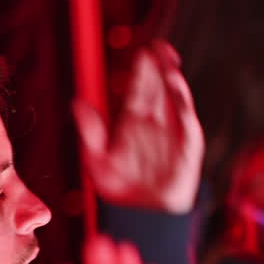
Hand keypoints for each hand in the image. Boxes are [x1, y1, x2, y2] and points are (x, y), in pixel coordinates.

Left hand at [76, 39, 203, 213]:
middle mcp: (155, 125)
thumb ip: (90, 132)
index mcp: (134, 124)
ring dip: (173, 80)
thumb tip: (77, 103)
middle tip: (158, 48)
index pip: (139, 91)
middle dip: (159, 68)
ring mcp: (172, 135)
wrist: (143, 216)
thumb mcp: (97, 161)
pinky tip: (177, 88)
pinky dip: (183, 105)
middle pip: (158, 89)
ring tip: (169, 61)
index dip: (141, 72)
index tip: (142, 52)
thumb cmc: (121, 191)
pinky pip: (186, 122)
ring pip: (174, 100)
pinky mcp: (187, 148)